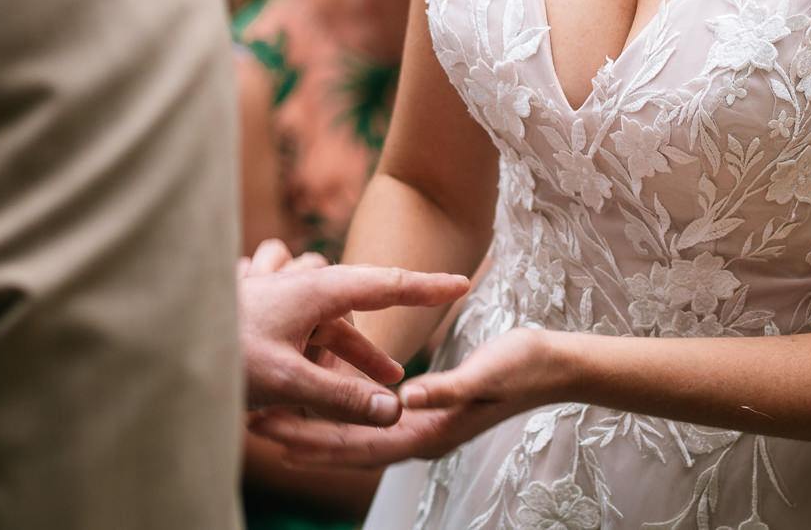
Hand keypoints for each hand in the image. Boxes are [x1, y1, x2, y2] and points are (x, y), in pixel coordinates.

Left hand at [238, 245, 467, 423]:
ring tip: (360, 381)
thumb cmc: (219, 356)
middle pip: (355, 303)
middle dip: (374, 340)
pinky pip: (292, 316)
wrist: (154, 343)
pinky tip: (299, 367)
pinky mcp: (250, 305)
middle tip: (395, 374)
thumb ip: (344, 398)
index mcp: (316, 290)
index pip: (386, 284)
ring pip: (322, 312)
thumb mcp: (288, 383)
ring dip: (340, 346)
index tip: (462, 282)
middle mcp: (296, 283)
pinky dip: (306, 342)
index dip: (427, 287)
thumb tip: (395, 411)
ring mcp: (271, 290)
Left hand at [249, 326, 561, 466]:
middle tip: (257, 426)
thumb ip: (445, 389)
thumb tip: (406, 400)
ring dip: (314, 426)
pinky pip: (370, 418)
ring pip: (355, 433)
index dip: (320, 441)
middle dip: (303, 438)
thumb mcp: (484, 372)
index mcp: (430, 429)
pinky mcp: (423, 409)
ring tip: (270, 413)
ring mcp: (422, 424)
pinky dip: (338, 411)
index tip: (279, 436)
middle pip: (350, 445)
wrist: (554, 367)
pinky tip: (316, 395)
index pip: (364, 443)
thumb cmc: (523, 365)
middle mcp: (420, 434)